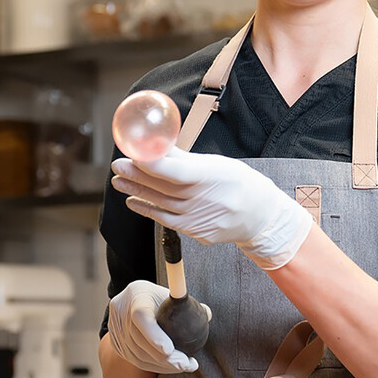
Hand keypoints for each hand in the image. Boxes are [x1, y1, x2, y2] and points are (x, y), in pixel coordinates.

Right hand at [107, 280, 210, 373]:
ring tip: (184, 366)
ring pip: (138, 355)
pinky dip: (155, 366)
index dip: (154, 335)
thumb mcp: (173, 294)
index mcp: (136, 294)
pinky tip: (172, 368)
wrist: (135, 299)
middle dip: (165, 358)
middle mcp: (120, 312)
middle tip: (186, 364)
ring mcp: (115, 329)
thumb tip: (207, 315)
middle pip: (140, 341)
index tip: (170, 350)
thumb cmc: (161, 297)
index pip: (141, 317)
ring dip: (163, 365)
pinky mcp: (116, 344)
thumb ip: (189, 304)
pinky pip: (136, 360)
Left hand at [111, 148, 312, 269]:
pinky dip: (147, 210)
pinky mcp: (195, 232)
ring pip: (160, 203)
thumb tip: (157, 144)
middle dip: (137, 175)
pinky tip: (133, 201)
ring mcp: (199, 219)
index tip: (133, 153)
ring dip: (136, 191)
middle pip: (163, 186)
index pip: (176, 171)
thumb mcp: (217, 164)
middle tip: (117, 165)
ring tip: (119, 180)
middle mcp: (204, 200)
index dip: (152, 163)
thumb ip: (185, 158)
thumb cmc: (237, 183)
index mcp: (211, 177)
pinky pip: (165, 220)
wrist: (260, 216)